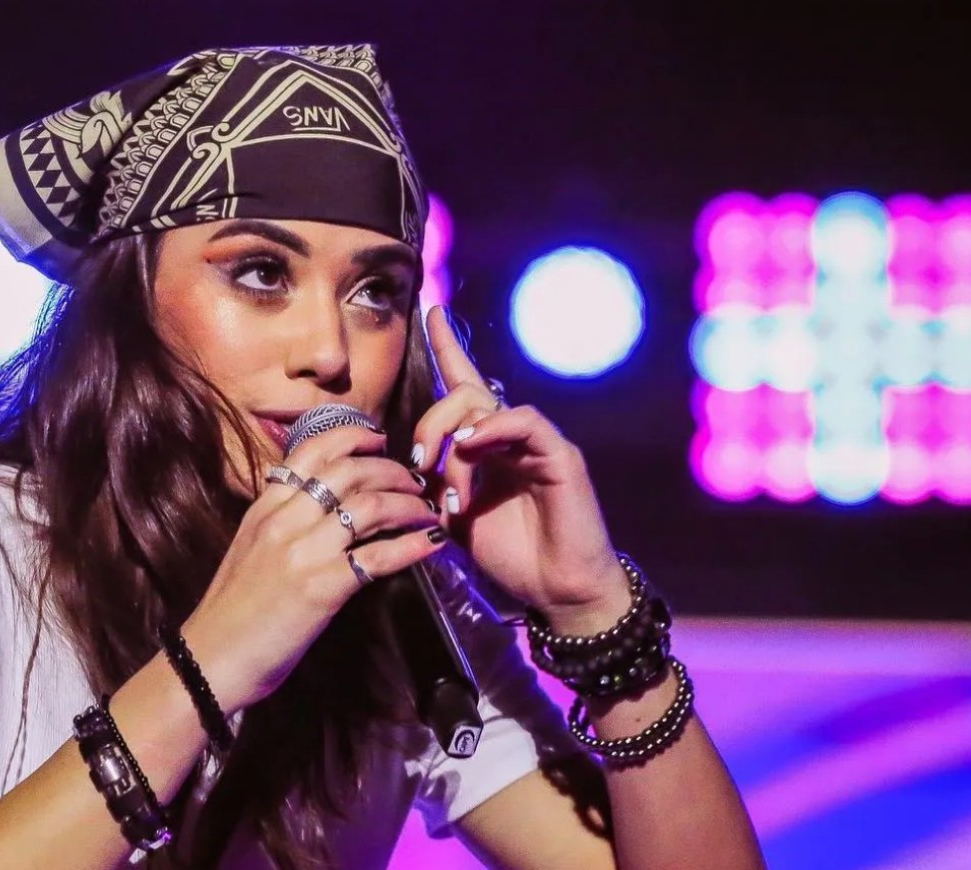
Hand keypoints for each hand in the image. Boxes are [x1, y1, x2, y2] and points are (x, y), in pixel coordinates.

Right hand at [181, 425, 444, 714]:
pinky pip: (377, 556)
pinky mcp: (321, 588)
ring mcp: (302, 553)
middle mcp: (283, 521)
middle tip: (415, 481)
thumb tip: (321, 504)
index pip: (311, 451)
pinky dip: (411, 546)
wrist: (209, 660)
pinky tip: (431, 544)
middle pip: (349, 472)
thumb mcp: (250, 548)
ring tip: (428, 511)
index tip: (379, 439)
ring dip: (408, 504)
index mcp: (264, 508)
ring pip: (369, 506)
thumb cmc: (231, 611)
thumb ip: (281, 520)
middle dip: (391, 470)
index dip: (352, 436)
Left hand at [412, 306, 629, 633]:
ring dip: (453, 438)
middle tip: (417, 464)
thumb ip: (437, 483)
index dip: (448, 348)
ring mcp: (538, 442)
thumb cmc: (511, 556)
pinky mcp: (560, 455)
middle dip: (429, 423)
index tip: (431, 312)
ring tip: (445, 484)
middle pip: (462, 394)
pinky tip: (472, 446)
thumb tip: (414, 465)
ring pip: (486, 405)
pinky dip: (494, 428)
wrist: (557, 592)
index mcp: (488, 445)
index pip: (466, 385)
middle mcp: (512, 436)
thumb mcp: (455, 517)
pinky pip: (525, 420)